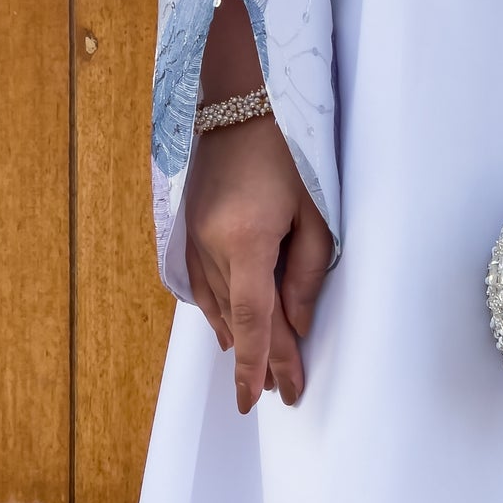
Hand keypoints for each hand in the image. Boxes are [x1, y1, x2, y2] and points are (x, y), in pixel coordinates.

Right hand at [183, 113, 333, 413]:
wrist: (237, 103)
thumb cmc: (288, 152)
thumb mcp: (314, 211)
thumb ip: (308, 272)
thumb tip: (296, 324)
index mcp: (247, 241)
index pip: (254, 322)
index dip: (262, 365)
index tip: (268, 399)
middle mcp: (212, 247)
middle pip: (237, 321)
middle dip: (259, 362)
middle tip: (279, 394)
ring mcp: (194, 239)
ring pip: (216, 308)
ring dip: (238, 342)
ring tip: (259, 373)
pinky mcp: (188, 230)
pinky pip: (202, 287)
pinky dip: (217, 314)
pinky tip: (228, 332)